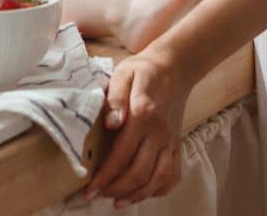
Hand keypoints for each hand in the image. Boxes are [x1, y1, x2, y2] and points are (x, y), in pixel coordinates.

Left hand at [84, 51, 189, 204]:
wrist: (175, 67)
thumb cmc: (143, 71)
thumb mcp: (123, 74)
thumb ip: (114, 99)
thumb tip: (109, 124)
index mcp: (143, 115)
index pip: (122, 154)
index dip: (105, 176)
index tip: (89, 189)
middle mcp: (159, 132)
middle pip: (140, 172)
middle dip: (116, 189)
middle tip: (97, 195)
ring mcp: (171, 140)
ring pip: (158, 178)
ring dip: (137, 194)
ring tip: (117, 200)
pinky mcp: (177, 144)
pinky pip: (173, 174)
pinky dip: (159, 189)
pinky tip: (143, 192)